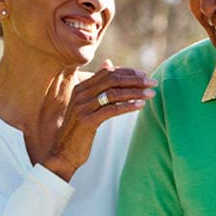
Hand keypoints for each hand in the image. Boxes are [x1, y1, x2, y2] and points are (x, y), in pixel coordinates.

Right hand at [43, 60, 156, 180]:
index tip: (144, 75)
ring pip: (114, 93)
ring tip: (151, 94)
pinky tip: (141, 106)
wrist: (63, 151)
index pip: (108, 72)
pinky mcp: (87, 121)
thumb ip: (97, 86)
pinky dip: (128, 106)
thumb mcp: (86, 104)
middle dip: (135, 80)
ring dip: (135, 92)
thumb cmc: (79, 128)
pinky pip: (112, 109)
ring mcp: (83, 107)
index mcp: (81, 87)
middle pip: (112, 80)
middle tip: (152, 82)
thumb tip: (109, 63)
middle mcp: (81, 94)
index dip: (128, 72)